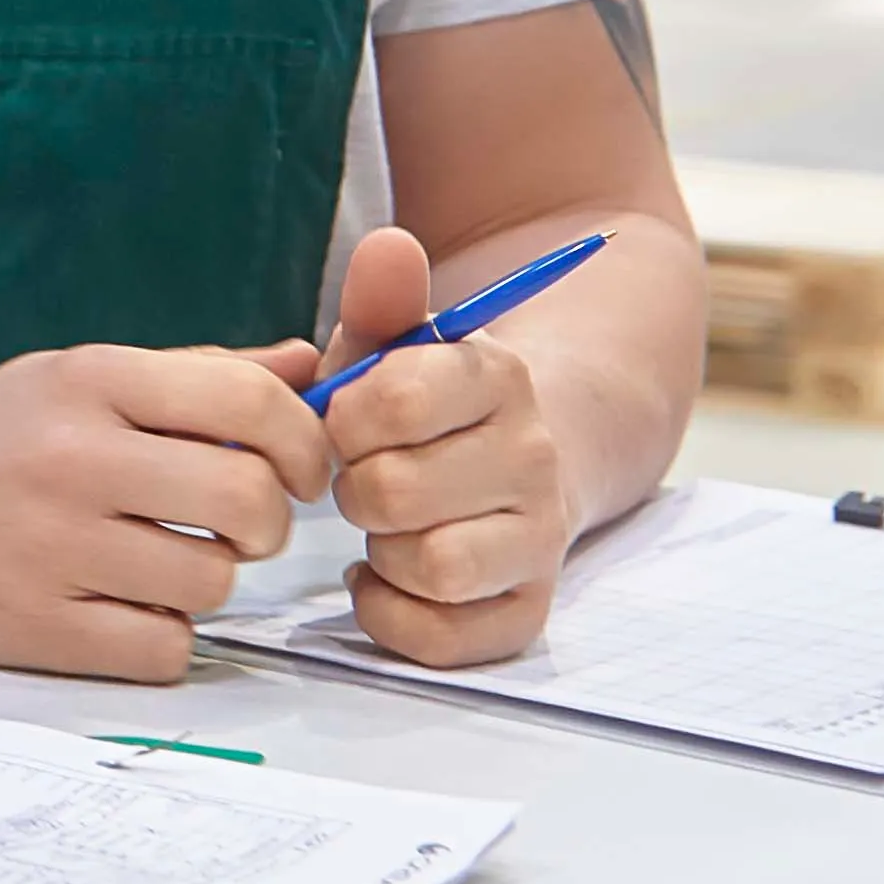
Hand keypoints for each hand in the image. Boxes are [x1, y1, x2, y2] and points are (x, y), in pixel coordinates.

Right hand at [0, 340, 334, 681]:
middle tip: (240, 528)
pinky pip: (163, 648)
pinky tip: (123, 608)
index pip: (250, 403)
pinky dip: (162, 636)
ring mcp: (51, 546)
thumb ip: (195, 374)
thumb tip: (309, 368)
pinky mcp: (35, 627)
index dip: (305, 444)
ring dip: (204, 581)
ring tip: (157, 564)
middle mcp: (72, 457)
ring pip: (212, 582)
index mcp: (90, 382)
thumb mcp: (77, 380)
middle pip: (249, 501)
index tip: (301, 470)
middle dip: (267, 524)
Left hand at [308, 224, 583, 665]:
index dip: (343, 417)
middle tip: (361, 477)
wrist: (522, 455)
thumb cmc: (426, 402)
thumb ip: (384, 298)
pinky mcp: (528, 611)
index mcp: (498, 379)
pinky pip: (445, 639)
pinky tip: (380, 578)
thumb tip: (386, 244)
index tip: (344, 418)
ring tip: (381, 527)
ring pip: (433, 567)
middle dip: (354, 487)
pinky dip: (392, 616)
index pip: (394, 402)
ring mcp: (540, 540)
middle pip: (397, 493)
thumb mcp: (399, 342)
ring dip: (380, 553)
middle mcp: (533, 458)